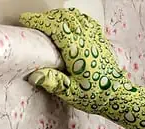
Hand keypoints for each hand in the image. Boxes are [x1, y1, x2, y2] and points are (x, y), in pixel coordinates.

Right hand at [20, 8, 144, 128]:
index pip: (56, 27)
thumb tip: (34, 76)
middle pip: (65, 17)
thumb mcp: (71, 94)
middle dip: (48, 17)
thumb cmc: (94, 96)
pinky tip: (69, 24)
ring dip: (60, 16)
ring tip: (49, 23)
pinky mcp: (100, 40)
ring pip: (76, 16)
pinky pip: (86, 21)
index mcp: (78, 51)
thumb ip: (53, 83)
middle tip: (34, 23)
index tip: (26, 19)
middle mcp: (87, 40)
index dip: (40, 21)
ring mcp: (95, 38)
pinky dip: (74, 18)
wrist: (117, 96)